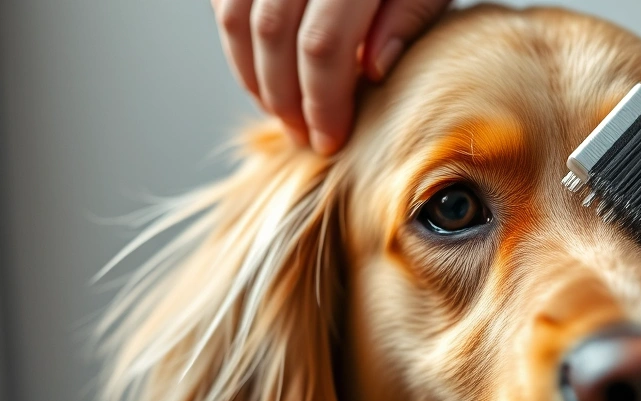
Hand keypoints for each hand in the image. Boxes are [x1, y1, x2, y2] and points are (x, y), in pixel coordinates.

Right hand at [211, 0, 451, 154]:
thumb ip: (407, 18)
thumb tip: (373, 70)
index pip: (323, 42)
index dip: (323, 101)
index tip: (331, 139)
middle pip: (273, 32)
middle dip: (284, 97)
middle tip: (302, 136)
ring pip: (237, 18)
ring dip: (253, 76)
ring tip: (280, 111)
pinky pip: (225, 2)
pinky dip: (238, 43)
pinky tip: (265, 72)